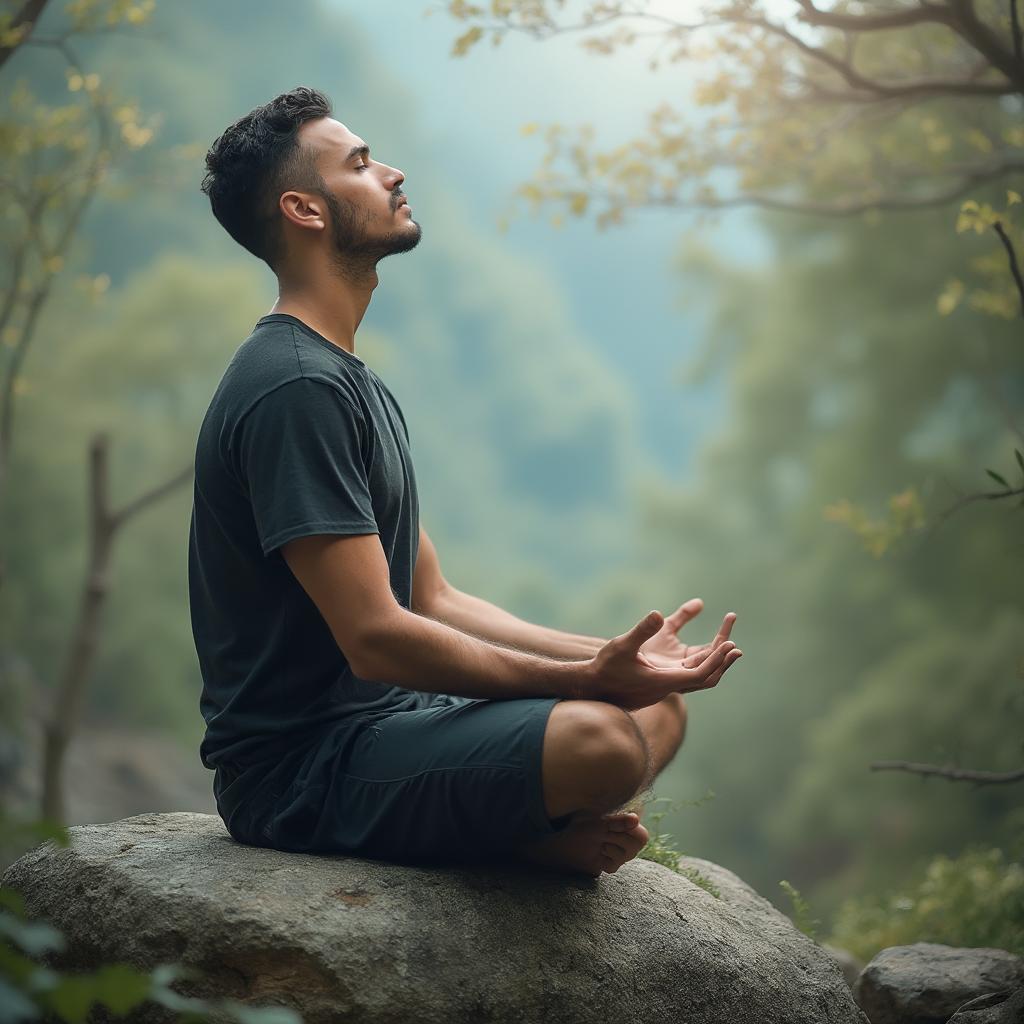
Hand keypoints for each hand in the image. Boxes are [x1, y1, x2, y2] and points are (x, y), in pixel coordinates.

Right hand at [585, 609, 741, 710]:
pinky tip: (699, 652)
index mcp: (663, 682)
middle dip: (720, 662)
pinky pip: (685, 677)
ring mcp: (663, 689)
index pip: (700, 674)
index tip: (729, 644)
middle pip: (704, 679)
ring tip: (723, 644)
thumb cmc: (605, 667)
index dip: (716, 660)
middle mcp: (667, 688)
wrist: (590, 687)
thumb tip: (658, 613)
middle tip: (735, 645)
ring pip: (695, 679)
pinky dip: (697, 664)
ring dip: (710, 663)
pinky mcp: (659, 686)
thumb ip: (642, 630)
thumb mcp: (623, 645)